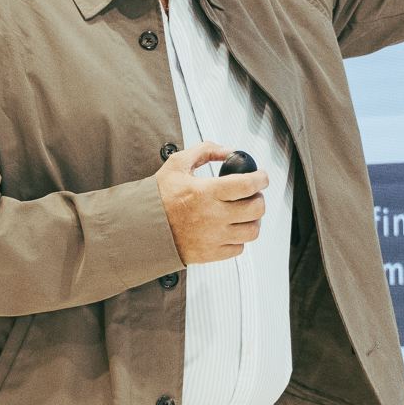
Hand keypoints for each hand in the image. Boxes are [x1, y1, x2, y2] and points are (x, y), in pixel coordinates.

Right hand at [158, 142, 266, 264]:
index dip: (261, 179)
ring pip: (252, 231)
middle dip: (259, 199)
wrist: (141, 227)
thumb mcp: (178, 164)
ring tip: (244, 214)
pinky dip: (239, 239)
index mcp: (206, 192)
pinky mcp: (210, 253)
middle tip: (252, 195)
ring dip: (253, 221)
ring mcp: (213, 237)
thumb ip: (206, 151)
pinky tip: (230, 229)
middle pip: (256, 208)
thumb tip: (229, 151)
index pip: (248, 184)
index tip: (261, 177)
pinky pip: (239, 248)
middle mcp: (213, 216)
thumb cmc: (157, 198)